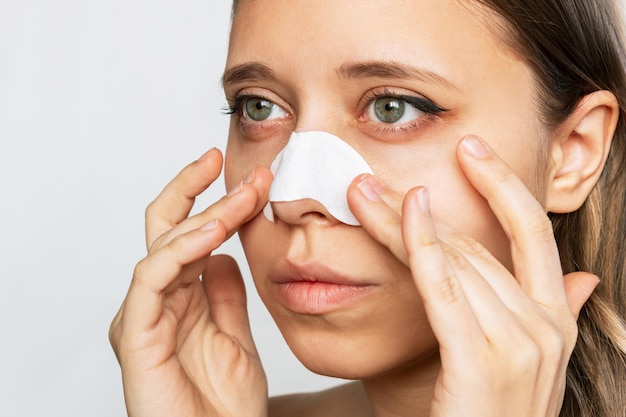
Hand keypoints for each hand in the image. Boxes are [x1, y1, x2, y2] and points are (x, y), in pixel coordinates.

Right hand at [109, 148, 271, 416]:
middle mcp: (158, 298)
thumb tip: (226, 254)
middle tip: (238, 167)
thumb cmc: (223, 403)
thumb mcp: (234, 334)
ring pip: (165, 244)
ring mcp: (144, 314)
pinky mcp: (136, 333)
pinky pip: (152, 277)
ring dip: (206, 215)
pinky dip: (182, 249)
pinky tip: (214, 232)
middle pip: (167, 226)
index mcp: (180, 296)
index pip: (188, 232)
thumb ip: (226, 294)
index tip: (244, 173)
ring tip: (244, 197)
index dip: (210, 198)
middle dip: (201, 190)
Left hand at [347, 135, 598, 416]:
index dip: (504, 186)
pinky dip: (421, 244)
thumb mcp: (525, 367)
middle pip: (476, 244)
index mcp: (555, 322)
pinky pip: (444, 286)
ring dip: (400, 221)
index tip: (472, 150)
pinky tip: (402, 213)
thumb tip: (583, 279)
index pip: (534, 234)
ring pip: (453, 258)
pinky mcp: (478, 360)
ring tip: (361, 193)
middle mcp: (543, 327)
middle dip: (419, 208)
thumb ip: (554, 317)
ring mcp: (517, 344)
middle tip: (373, 180)